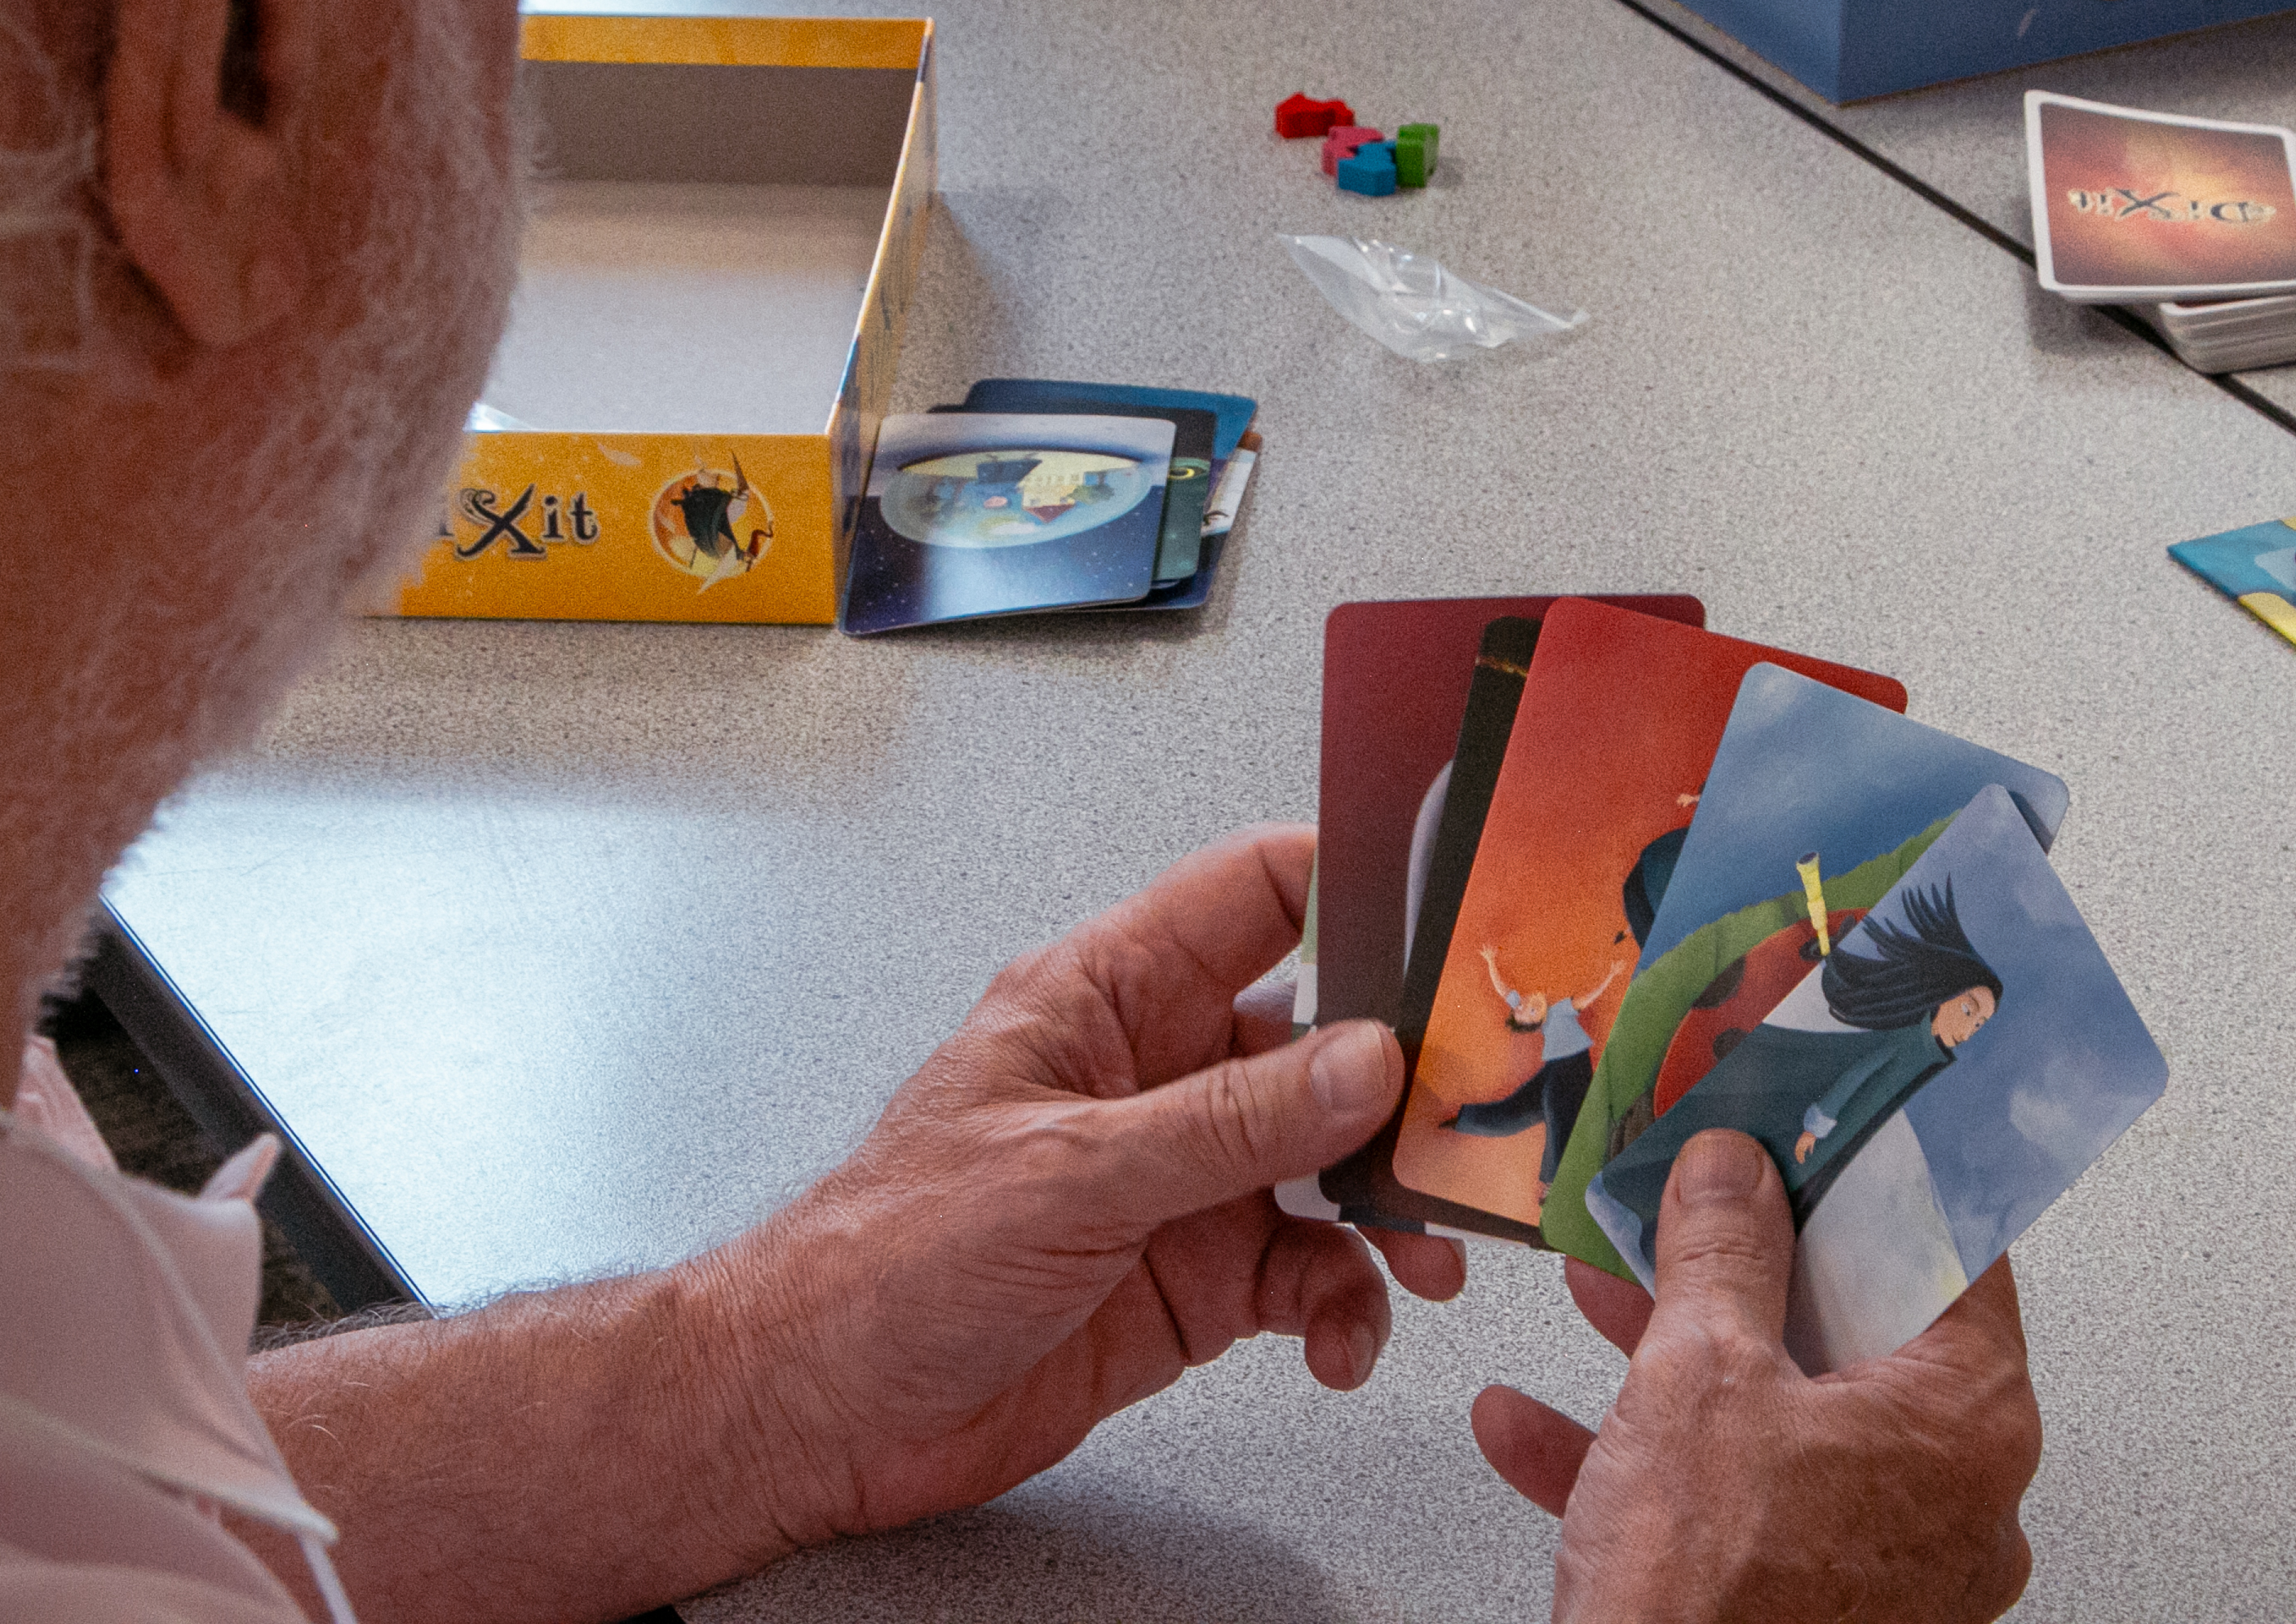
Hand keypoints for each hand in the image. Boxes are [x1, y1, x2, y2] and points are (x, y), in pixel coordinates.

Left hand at [688, 824, 1464, 1546]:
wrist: (823, 1413)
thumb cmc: (880, 1263)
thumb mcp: (1069, 1174)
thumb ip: (1229, 1121)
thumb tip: (1362, 1062)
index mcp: (1107, 998)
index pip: (1254, 894)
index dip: (1354, 882)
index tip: (1448, 910)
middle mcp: (1158, 1075)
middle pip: (1328, 1038)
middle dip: (1408, 1083)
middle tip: (1473, 1123)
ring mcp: (1186, 1178)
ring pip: (1336, 1165)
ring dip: (1392, 1211)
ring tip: (1422, 1257)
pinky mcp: (1200, 1275)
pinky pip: (1313, 1273)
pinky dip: (1347, 1306)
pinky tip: (1340, 1341)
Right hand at [1470, 1130, 2038, 1623]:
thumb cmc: (1714, 1611)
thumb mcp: (1699, 1378)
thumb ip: (1721, 1252)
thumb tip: (1732, 1172)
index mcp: (1965, 1417)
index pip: (1947, 1242)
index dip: (1867, 1169)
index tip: (1813, 1123)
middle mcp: (1953, 1492)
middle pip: (1854, 1326)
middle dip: (1740, 1261)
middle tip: (1690, 1198)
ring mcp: (1889, 1559)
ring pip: (1781, 1413)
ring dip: (1673, 1351)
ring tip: (1597, 1290)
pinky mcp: (1815, 1604)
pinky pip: (1735, 1506)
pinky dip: (1645, 1460)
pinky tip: (1538, 1425)